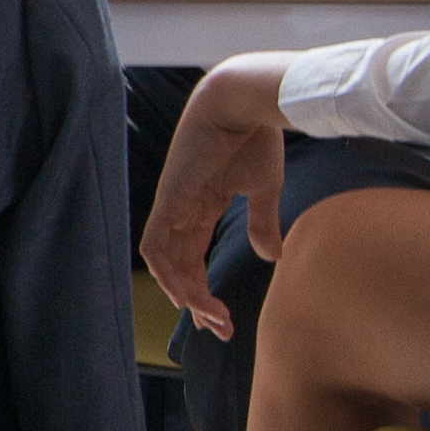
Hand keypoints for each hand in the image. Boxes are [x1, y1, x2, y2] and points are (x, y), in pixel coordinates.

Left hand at [142, 59, 290, 337]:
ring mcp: (172, 202)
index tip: (225, 319)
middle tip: (219, 328)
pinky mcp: (169, 197)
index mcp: (202, 204)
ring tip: (210, 317)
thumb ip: (263, 222)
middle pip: (178, 265)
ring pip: (165, 262)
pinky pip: (157, 245)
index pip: (192, 256)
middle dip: (196, 301)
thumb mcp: (263, 188)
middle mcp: (181, 207)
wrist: (246, 101)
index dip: (203, 289)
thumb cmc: (257, 137)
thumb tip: (273, 257)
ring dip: (185, 293)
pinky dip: (168, 273)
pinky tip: (188, 296)